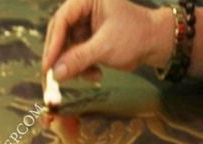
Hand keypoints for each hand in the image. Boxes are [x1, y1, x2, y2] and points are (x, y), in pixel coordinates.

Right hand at [42, 0, 173, 81]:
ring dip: (74, 67)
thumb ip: (79, 59)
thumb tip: (56, 74)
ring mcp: (86, 26)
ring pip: (67, 49)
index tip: (48, 66)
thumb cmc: (135, 36)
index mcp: (88, 0)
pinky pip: (76, 56)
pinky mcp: (88, 40)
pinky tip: (96, 75)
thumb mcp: (105, 47)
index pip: (62, 20)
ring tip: (90, 76)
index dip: (53, 44)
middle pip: (60, 34)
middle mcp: (84, 10)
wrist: (155, 44)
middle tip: (55, 77)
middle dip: (61, 58)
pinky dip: (82, 69)